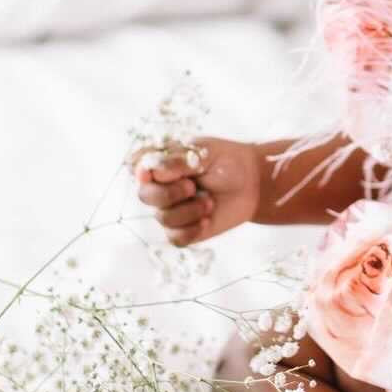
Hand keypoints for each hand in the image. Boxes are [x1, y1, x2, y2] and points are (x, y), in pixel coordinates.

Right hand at [128, 136, 261, 246]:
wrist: (252, 184)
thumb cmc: (227, 162)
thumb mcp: (205, 153)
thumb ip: (178, 160)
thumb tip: (150, 171)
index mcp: (161, 163)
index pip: (138, 167)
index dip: (142, 172)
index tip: (149, 174)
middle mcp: (161, 187)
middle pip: (145, 196)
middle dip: (169, 194)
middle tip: (192, 187)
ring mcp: (171, 210)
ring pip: (163, 218)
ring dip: (189, 211)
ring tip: (210, 201)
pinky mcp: (183, 230)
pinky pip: (175, 238)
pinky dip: (192, 230)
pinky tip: (207, 219)